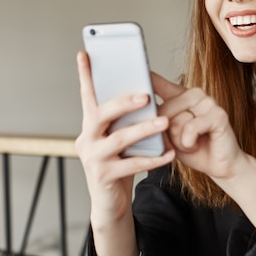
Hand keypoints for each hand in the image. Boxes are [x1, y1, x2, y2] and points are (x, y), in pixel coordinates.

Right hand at [75, 51, 174, 227]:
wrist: (111, 203)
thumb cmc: (120, 163)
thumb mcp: (121, 137)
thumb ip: (126, 118)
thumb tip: (144, 91)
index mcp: (91, 124)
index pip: (88, 95)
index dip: (86, 75)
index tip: (85, 53)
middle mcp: (87, 138)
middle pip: (101, 114)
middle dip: (123, 102)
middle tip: (145, 95)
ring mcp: (93, 158)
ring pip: (119, 139)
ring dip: (144, 129)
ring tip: (164, 123)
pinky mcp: (103, 176)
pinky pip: (131, 164)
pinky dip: (153, 158)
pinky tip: (170, 153)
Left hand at [152, 73, 255, 232]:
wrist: (220, 165)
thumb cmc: (194, 149)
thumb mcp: (168, 136)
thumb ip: (156, 121)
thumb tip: (141, 114)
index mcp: (181, 97)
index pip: (160, 83)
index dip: (147, 77)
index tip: (134, 68)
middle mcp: (195, 94)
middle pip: (164, 110)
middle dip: (168, 133)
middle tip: (183, 140)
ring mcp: (208, 102)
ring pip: (176, 120)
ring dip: (179, 140)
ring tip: (192, 143)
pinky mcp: (219, 114)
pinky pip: (191, 127)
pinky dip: (189, 142)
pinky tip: (197, 144)